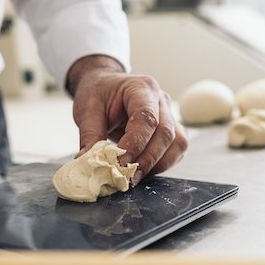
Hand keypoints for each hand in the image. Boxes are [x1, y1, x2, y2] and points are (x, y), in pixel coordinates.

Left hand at [66, 55, 187, 185]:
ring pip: (177, 143)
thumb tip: (89, 162)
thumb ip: (90, 135)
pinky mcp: (172, 130)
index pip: (147, 117)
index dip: (136, 143)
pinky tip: (144, 169)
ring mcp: (170, 115)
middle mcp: (161, 100)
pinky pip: (177, 150)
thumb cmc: (99, 94)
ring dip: (158, 163)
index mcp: (141, 88)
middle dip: (147, 159)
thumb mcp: (87, 110)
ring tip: (135, 175)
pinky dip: (162, 163)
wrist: (106, 88)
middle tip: (128, 176)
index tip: (120, 162)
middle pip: (165, 133)